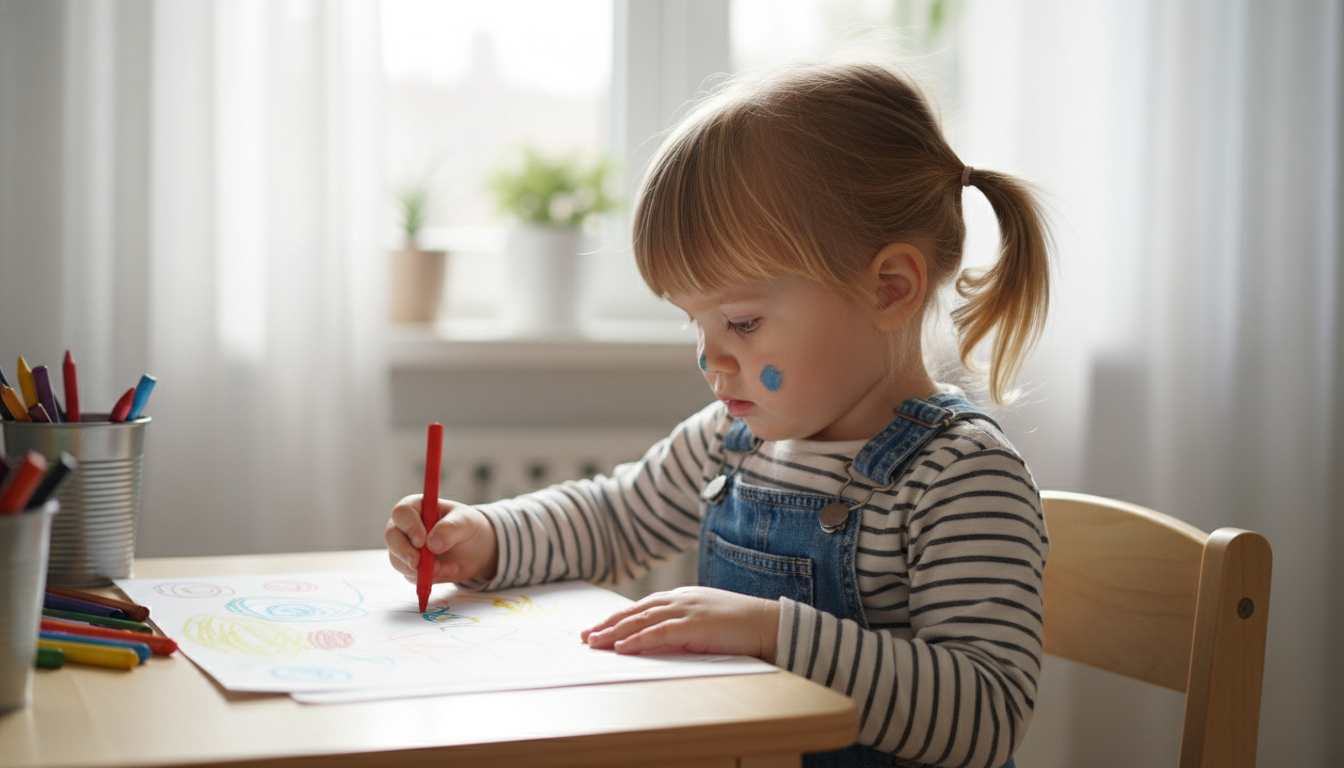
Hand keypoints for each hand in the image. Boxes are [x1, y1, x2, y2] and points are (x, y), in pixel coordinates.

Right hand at [384, 495, 498, 583]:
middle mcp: (405, 526)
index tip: (422, 541)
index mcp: (416, 507)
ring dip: (421, 569)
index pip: (402, 513)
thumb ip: (451, 529)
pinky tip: (447, 571)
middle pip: (391, 537)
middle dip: (404, 552)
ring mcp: (405, 547)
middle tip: (419, 564)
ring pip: (397, 560)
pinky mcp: (410, 566)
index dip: (409, 527)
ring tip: (451, 566)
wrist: (475, 549)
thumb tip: (432, 544)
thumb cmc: (468, 527)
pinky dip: (427, 578)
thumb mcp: (466, 522)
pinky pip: (409, 575)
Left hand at [581, 586, 780, 660]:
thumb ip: (681, 627)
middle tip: (585, 636)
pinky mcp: (694, 626)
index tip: (597, 628)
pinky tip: (622, 647)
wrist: (767, 623)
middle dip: (607, 624)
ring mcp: (686, 610)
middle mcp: (679, 600)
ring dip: (615, 632)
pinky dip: (638, 639)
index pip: (641, 607)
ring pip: (641, 620)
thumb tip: (656, 640)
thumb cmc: (739, 625)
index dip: (617, 618)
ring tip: (594, 642)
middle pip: (635, 611)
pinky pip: (659, 633)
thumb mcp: (704, 622)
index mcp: (681, 597)